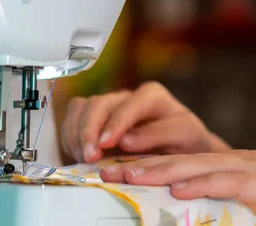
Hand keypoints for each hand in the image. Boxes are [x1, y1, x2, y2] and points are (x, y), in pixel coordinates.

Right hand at [60, 81, 229, 163]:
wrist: (181, 149)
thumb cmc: (185, 141)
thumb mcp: (185, 135)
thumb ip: (160, 134)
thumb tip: (125, 141)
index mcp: (153, 97)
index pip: (130, 103)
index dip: (116, 122)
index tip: (106, 143)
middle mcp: (127, 97)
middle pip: (99, 103)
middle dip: (90, 130)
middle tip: (90, 156)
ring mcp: (108, 107)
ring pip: (82, 109)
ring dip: (77, 135)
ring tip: (84, 159)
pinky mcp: (94, 120)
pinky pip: (72, 119)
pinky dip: (70, 138)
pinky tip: (79, 155)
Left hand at [99, 149, 255, 225]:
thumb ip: (250, 201)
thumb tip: (222, 211)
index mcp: (245, 166)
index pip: (191, 161)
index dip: (155, 163)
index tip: (124, 166)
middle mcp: (245, 163)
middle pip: (183, 158)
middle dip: (141, 160)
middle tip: (104, 164)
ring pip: (195, 165)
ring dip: (155, 168)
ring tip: (122, 170)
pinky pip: (227, 181)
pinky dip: (197, 179)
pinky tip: (173, 182)